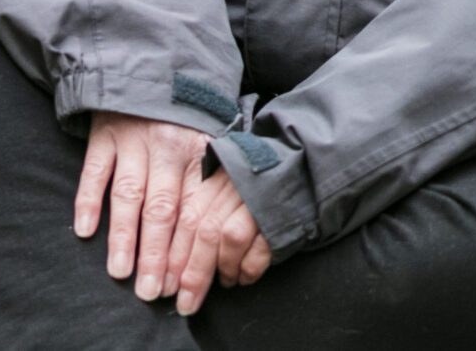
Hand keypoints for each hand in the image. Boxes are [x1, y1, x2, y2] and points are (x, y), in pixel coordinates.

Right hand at [74, 113, 212, 302]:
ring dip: (124, 237)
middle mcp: (167, 147)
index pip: (193, 209)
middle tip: (152, 290)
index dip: (187, 248)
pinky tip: (85, 231)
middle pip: (162, 209)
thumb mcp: (211, 136)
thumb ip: (212, 176)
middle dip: (157, 253)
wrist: (154, 62)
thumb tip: (219, 228)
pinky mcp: (105, 134)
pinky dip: (88, 201)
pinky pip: (95, 171)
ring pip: (129, 195)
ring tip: (120, 272)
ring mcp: (134, 140)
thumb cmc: (187, 111)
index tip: (183, 283)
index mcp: (198, 152)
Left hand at [163, 168, 273, 314]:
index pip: (189, 218)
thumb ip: (204, 210)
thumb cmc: (260, 187)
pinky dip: (250, 268)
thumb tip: (172, 259)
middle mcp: (237, 186)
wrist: (307, 173)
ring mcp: (261, 198)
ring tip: (225, 283)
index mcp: (219, 178)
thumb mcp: (228, 187)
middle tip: (186, 303)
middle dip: (194, 273)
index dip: (176, 255)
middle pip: (207, 232)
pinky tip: (245, 277)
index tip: (168, 286)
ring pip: (231, 237)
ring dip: (224, 268)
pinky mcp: (284, 213)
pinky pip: (262, 247)